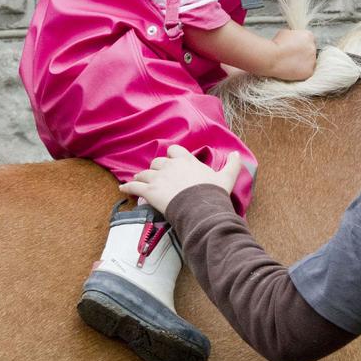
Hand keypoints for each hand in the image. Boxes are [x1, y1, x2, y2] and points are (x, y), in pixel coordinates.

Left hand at [120, 146, 243, 213]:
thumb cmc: (213, 193)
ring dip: (142, 176)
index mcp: (186, 161)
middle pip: (157, 162)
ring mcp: (158, 178)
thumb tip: (238, 154)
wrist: (201, 208)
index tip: (172, 162)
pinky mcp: (149, 191)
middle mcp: (170, 166)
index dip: (172, 156)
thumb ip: (232, 165)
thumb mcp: (226, 178)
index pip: (175, 151)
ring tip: (139, 180)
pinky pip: (134, 186)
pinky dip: (127, 187)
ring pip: (144, 173)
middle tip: (157, 175)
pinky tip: (122, 189)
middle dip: (156, 168)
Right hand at [267, 28, 315, 80]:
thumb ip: (293, 36)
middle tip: (292, 56)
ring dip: (302, 63)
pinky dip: (300, 72)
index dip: (301, 44)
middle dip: (303, 53)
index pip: (309, 40)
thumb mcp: (285, 33)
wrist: (272, 57)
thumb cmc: (276, 45)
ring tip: (290, 63)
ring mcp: (312, 60)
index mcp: (308, 36)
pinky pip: (307, 72)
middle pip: (310, 51)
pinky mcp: (309, 71)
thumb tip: (293, 40)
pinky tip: (292, 69)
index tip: (296, 48)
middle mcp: (312, 47)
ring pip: (309, 62)